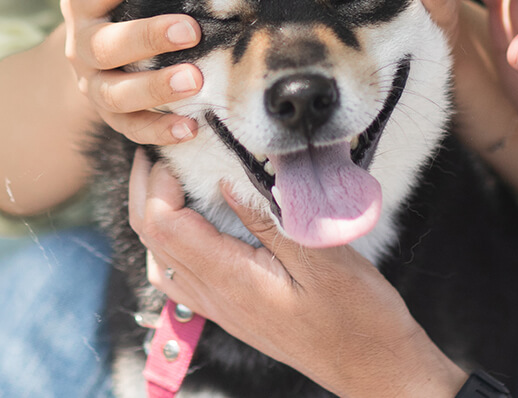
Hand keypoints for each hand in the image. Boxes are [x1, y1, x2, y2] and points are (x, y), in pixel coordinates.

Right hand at [59, 0, 202, 144]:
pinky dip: (160, 130)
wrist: (94, 61)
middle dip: (149, 36)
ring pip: (118, 92)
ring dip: (156, 87)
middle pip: (108, 44)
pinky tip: (191, 127)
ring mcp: (94, 85)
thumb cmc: (123, 6)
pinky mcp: (112, 118)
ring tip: (195, 80)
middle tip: (191, 29)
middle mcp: (82, 46)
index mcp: (83, 2)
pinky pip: (132, 129)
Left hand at [127, 150, 465, 397]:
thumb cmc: (358, 316)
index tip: (177, 151)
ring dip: (154, 215)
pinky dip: (170, 243)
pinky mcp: (231, 310)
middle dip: (145, 190)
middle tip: (156, 150)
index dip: (159, 183)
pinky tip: (189, 226)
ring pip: (160, 258)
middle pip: (152, 238)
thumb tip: (225, 181)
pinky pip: (180, 277)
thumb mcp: (323, 258)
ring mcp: (220, 307)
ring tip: (167, 179)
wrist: (372, 367)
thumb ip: (269, 219)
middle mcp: (215, 296)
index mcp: (231, 278)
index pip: (164, 225)